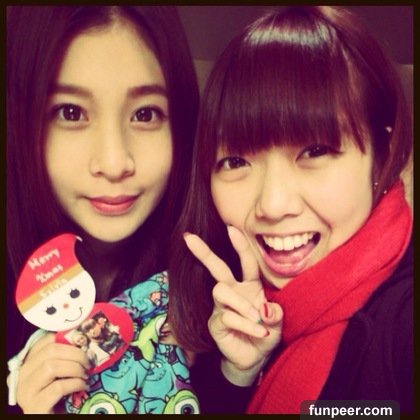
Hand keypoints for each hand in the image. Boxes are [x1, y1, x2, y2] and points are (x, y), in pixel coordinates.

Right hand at [11, 333, 89, 412]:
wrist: (53, 417)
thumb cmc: (58, 395)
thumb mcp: (59, 373)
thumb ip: (64, 357)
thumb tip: (83, 340)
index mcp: (28, 363)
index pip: (46, 340)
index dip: (67, 338)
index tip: (83, 344)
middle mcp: (22, 375)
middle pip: (50, 351)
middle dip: (75, 354)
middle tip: (88, 362)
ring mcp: (26, 391)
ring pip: (51, 366)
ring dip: (75, 368)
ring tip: (85, 375)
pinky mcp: (35, 407)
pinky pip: (58, 387)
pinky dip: (75, 383)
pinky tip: (83, 386)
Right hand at [183, 226, 282, 385]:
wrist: (254, 357)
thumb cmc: (265, 333)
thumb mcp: (277, 324)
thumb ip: (275, 315)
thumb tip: (265, 309)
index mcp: (249, 285)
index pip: (245, 262)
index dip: (240, 246)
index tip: (231, 228)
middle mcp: (233, 291)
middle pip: (217, 268)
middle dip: (203, 252)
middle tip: (188, 238)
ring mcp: (221, 306)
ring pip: (221, 291)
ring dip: (241, 303)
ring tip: (257, 318)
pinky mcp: (215, 322)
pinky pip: (227, 316)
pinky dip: (246, 325)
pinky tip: (258, 332)